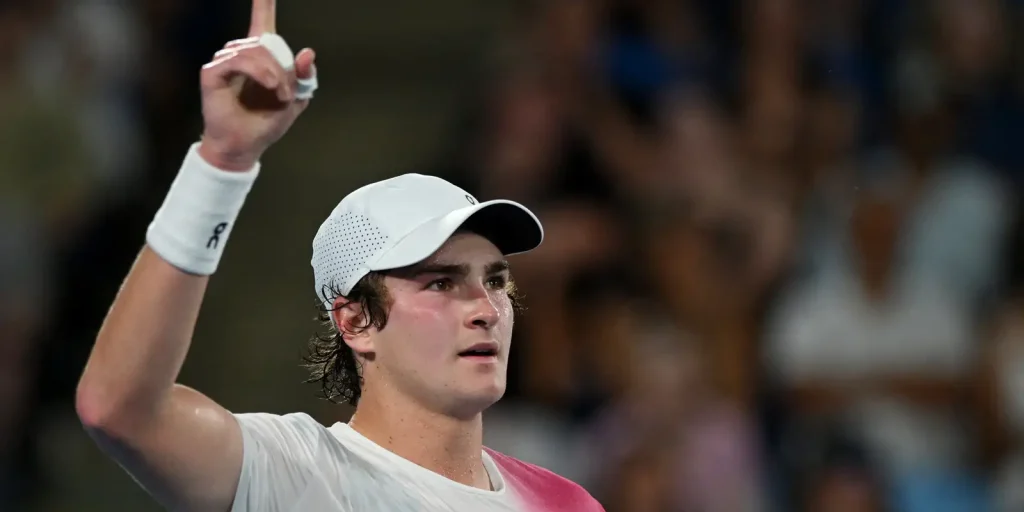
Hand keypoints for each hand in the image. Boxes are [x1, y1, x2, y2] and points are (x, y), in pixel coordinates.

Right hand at [197, 0, 315, 170]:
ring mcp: (224, 61)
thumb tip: (307, 53)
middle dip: (283, 68)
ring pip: (255, 50)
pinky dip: (259, 73)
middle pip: (266, 42)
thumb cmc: (266, 124)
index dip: (264, 3)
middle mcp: (240, 54)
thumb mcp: (295, 100)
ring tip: (280, 95)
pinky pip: (239, 60)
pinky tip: (270, 87)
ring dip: (274, 73)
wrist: (245, 147)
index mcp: (261, 58)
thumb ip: (304, 77)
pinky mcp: (212, 72)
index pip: (262, 22)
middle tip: (288, 94)